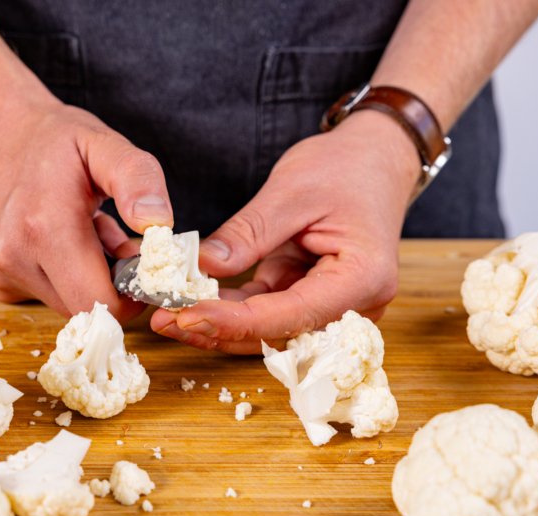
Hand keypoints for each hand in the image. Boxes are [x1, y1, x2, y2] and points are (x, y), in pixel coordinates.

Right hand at [0, 99, 172, 320]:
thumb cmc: (48, 137)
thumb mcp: (102, 142)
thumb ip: (138, 179)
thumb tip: (158, 224)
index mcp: (45, 226)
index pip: (102, 303)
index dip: (132, 294)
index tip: (142, 265)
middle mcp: (13, 256)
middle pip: (86, 308)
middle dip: (110, 284)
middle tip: (115, 239)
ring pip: (66, 303)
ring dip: (86, 278)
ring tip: (84, 230)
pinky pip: (44, 294)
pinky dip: (61, 276)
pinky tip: (57, 239)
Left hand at [150, 110, 419, 352]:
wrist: (374, 160)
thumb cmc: (345, 168)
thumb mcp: (291, 191)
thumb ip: (249, 233)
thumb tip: (203, 267)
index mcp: (363, 277)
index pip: (292, 313)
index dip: (236, 322)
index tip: (186, 317)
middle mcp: (355, 304)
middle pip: (279, 333)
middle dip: (219, 331)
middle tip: (164, 322)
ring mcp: (333, 305)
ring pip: (268, 330)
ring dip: (220, 325)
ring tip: (167, 316)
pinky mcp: (309, 297)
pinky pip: (266, 311)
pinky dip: (230, 309)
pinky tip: (193, 303)